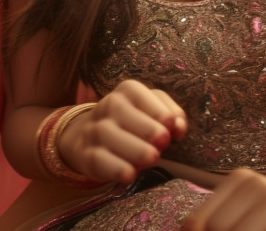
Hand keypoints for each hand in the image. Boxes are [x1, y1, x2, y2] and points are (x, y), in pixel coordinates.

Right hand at [57, 79, 185, 184]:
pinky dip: (115, 168)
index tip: (172, 127)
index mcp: (127, 91)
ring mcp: (94, 130)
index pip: (139, 94)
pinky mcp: (86, 154)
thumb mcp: (151, 110)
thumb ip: (169, 113)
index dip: (158, 111)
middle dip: (146, 129)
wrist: (90, 136)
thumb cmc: (133, 122)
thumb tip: (179, 126)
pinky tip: (131, 174)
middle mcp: (108, 106)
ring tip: (153, 158)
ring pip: (110, 135)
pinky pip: (99, 159)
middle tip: (164, 142)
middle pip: (124, 113)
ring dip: (134, 148)